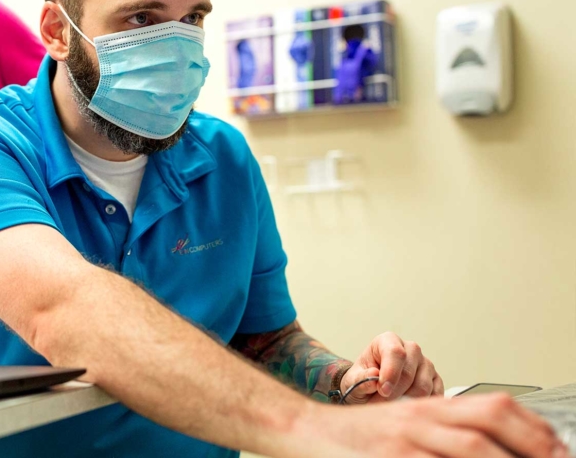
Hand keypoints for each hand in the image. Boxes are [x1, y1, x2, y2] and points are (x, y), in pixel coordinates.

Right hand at [301, 393, 567, 457]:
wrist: (304, 432)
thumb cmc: (357, 438)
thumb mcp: (405, 426)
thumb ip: (444, 433)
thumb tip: (493, 448)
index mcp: (429, 406)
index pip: (495, 406)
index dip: (533, 427)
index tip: (556, 449)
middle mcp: (420, 418)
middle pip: (489, 422)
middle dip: (531, 446)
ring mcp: (403, 441)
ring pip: (468, 449)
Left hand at [340, 332, 443, 403]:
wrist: (370, 391)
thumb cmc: (362, 381)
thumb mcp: (353, 380)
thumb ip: (361, 378)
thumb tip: (373, 376)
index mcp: (388, 341)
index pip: (395, 352)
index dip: (390, 373)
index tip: (382, 390)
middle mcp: (410, 349)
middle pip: (409, 372)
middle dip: (394, 392)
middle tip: (380, 404)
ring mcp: (425, 364)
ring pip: (423, 386)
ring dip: (406, 401)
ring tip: (389, 406)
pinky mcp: (435, 380)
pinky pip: (434, 396)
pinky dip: (421, 405)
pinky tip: (406, 406)